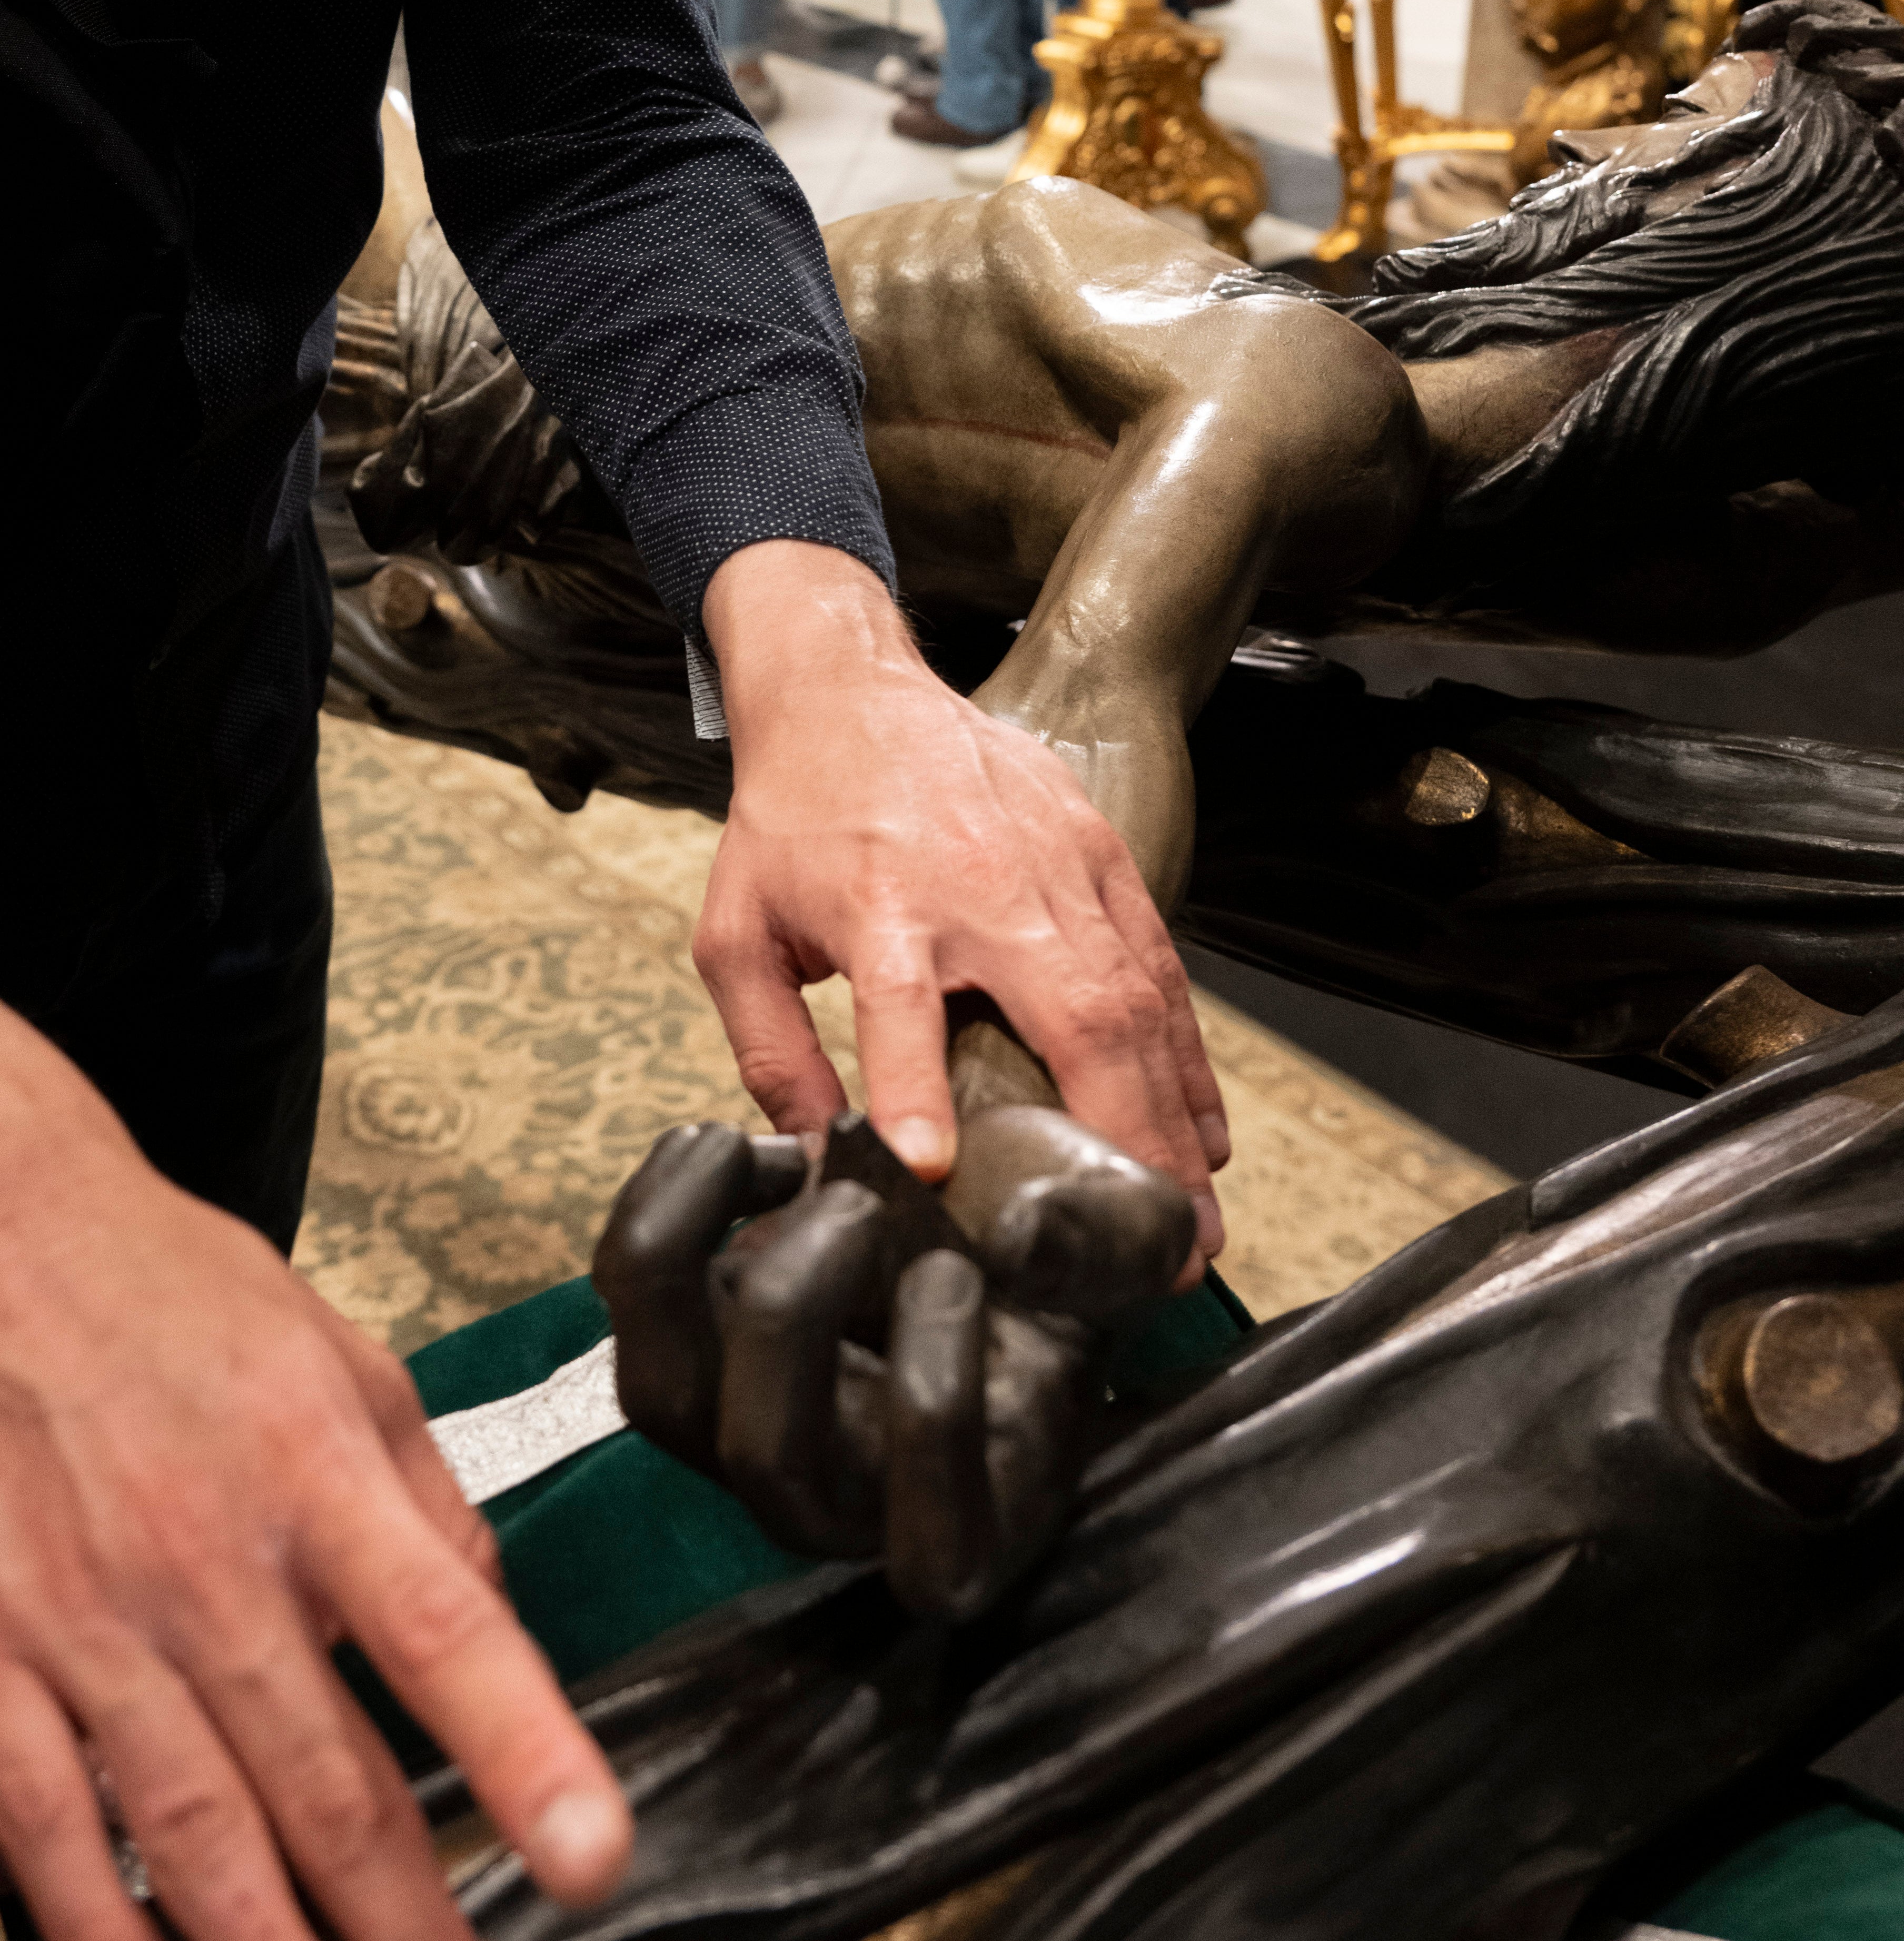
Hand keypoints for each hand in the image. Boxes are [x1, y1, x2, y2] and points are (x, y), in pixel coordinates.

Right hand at [0, 870, 631, 1940]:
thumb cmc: (176, 1292)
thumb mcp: (343, 1358)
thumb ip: (423, 1507)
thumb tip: (491, 1636)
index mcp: (316, 1474)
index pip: (442, 1629)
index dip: (523, 1748)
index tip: (594, 1867)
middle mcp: (207, 1561)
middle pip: (332, 1789)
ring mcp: (85, 1620)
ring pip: (197, 1841)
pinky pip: (45, 1823)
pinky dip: (101, 1939)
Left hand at [691, 543, 1226, 1253]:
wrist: (848, 692)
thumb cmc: (793, 818)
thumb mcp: (738, 930)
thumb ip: (767, 1049)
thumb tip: (815, 1152)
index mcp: (877, 906)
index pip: (898, 1006)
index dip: (915, 1092)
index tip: (937, 1170)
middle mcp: (979, 888)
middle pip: (1071, 1016)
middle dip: (1124, 1140)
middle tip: (1153, 1248)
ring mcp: (1054, 868)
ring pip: (1136, 1003)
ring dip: (1171, 1116)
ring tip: (1189, 1214)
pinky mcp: (1098, 853)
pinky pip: (1159, 965)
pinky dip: (1187, 1052)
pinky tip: (1202, 1123)